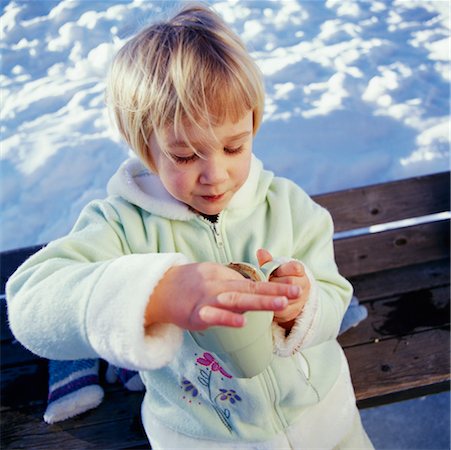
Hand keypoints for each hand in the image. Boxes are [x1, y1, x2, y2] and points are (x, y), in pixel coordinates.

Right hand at [144, 262, 299, 331]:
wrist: (158, 290)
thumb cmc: (187, 285)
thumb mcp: (210, 276)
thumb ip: (231, 282)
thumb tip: (254, 287)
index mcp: (221, 275)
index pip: (251, 282)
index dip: (273, 286)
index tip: (295, 288)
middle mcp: (216, 284)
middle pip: (248, 288)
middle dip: (274, 292)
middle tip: (296, 293)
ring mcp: (206, 299)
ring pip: (235, 299)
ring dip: (258, 302)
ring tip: (280, 305)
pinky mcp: (194, 314)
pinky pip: (211, 316)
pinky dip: (226, 318)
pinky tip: (242, 322)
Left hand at [257, 249, 309, 327]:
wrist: (286, 297)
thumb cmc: (277, 278)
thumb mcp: (273, 269)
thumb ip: (268, 261)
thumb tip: (260, 251)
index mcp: (299, 271)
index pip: (295, 267)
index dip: (283, 269)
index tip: (274, 271)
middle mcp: (303, 284)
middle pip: (289, 282)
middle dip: (274, 282)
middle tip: (264, 283)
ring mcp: (300, 299)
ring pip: (286, 297)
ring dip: (272, 295)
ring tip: (263, 292)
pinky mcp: (294, 312)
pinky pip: (283, 310)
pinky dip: (272, 307)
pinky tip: (265, 303)